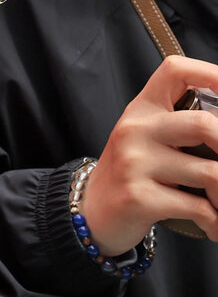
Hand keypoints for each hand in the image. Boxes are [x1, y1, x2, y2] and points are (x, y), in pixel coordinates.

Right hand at [81, 56, 217, 254]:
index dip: (211, 73)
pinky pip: (197, 207)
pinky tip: (214, 225)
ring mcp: (135, 162)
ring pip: (210, 172)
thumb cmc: (132, 173)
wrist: (91, 210)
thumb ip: (181, 126)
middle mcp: (136, 129)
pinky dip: (216, 221)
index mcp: (142, 109)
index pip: (176, 71)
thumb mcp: (148, 139)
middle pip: (204, 124)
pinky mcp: (139, 196)